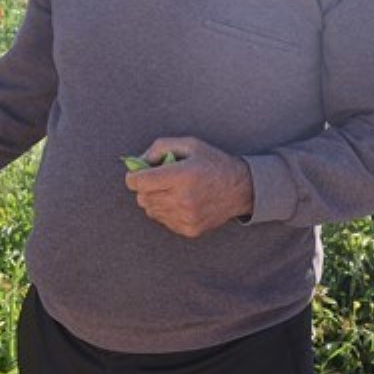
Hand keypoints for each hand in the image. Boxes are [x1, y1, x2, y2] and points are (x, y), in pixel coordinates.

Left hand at [124, 137, 253, 237]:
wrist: (240, 188)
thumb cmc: (212, 163)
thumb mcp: (189, 144)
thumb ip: (159, 148)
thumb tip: (137, 162)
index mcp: (181, 176)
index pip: (139, 182)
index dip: (133, 176)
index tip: (137, 173)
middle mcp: (183, 199)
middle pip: (142, 197)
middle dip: (145, 187)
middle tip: (159, 180)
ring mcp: (186, 217)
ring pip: (150, 210)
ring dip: (155, 199)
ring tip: (172, 190)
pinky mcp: (189, 229)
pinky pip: (162, 220)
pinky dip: (165, 211)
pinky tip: (180, 202)